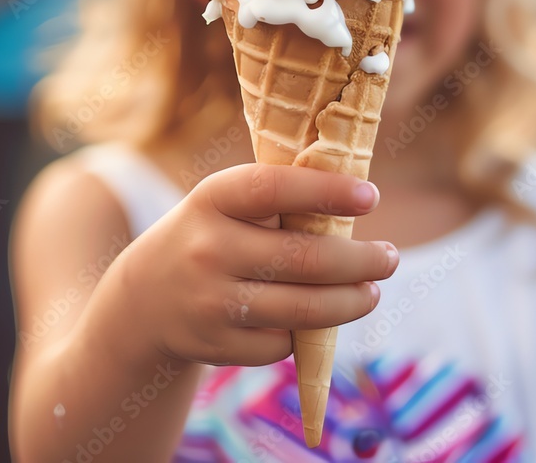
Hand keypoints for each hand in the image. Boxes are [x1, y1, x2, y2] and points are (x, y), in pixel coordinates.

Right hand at [114, 163, 397, 368]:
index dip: (327, 191)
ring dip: (351, 302)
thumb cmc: (212, 234)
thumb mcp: (227, 202)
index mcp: (214, 198)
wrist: (145, 298)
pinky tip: (318, 316)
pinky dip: (307, 332)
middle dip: (360, 261)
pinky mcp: (217, 345)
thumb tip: (358, 197)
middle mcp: (209, 248)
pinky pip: (283, 343)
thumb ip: (279, 197)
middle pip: (304, 258)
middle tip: (390, 257)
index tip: (371, 196)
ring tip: (372, 291)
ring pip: (303, 308)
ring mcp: (211, 301)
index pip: (275, 189)